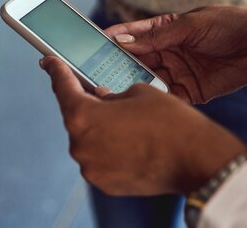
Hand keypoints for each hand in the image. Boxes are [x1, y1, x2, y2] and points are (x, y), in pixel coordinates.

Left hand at [41, 57, 246, 195]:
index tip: (48, 62)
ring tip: (121, 120)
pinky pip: (99, 158)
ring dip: (98, 128)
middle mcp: (80, 144)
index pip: (62, 87)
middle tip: (96, 92)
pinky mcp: (104, 183)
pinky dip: (108, 148)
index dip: (55, 70)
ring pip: (88, 139)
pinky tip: (127, 140)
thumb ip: (109, 94)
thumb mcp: (137, 92)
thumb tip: (100, 98)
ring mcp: (90, 167)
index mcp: (82, 116)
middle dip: (86, 103)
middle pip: (75, 116)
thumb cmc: (170, 121)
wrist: (199, 161)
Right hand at [105, 7, 246, 102]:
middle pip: (132, 61)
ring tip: (114, 92)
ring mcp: (176, 72)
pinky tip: (142, 105)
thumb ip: (157, 36)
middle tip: (95, 75)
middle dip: (114, 67)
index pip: (129, 35)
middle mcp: (165, 52)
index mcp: (162, 31)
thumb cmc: (229, 25)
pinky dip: (155, 102)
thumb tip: (122, 41)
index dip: (109, 40)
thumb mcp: (191, 25)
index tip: (88, 47)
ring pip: (145, 81)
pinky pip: (166, 98)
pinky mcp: (189, 91)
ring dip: (131, 86)